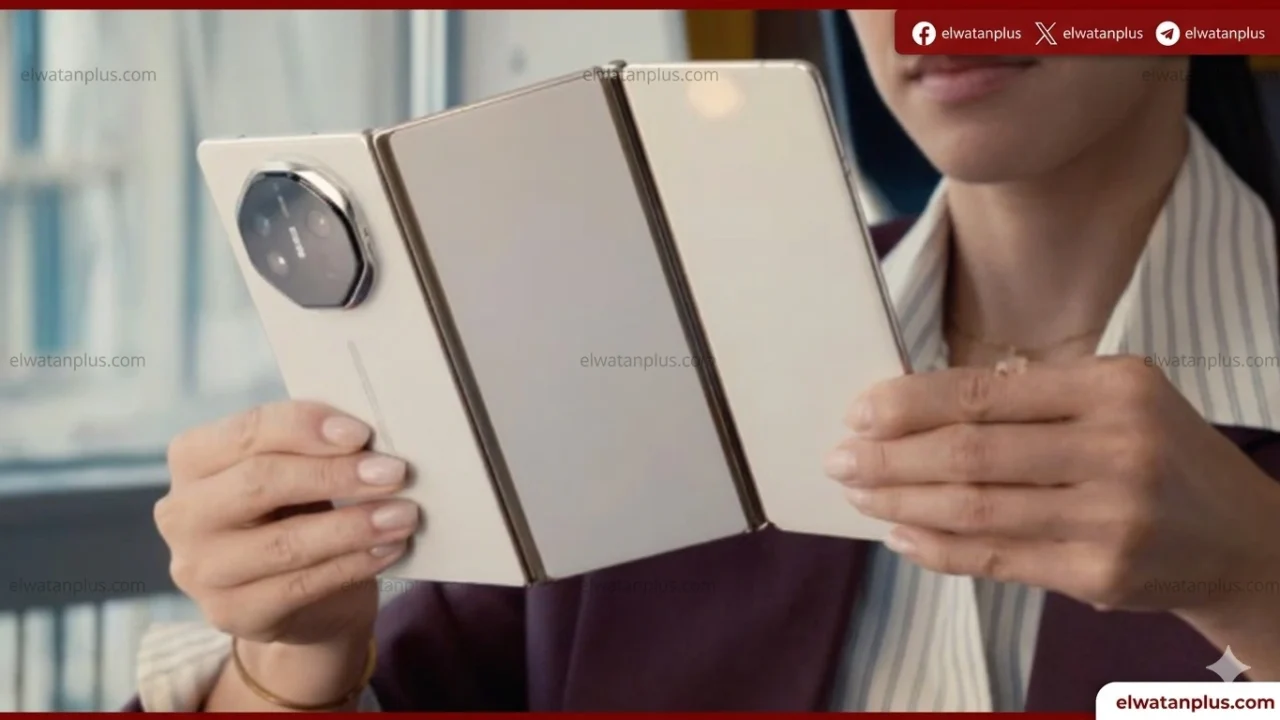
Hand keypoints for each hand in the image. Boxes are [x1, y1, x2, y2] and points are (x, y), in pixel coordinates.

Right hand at [157, 400, 419, 647]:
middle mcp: (182, 513)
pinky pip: (300, 586)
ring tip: (404, 514)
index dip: (304, 427)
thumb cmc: (299, 513)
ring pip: (283, 542)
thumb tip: (370, 442)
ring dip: (354, 526)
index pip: (247, 432)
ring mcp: (199, 569)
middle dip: (335, 475)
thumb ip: (315, 449)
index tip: (361, 433)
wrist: (301, 599)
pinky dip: (352, 564)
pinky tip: (389, 549)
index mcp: (194, 458)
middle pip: (260, 482)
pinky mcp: (230, 613)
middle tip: (395, 472)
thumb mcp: (298, 471)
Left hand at [824, 356, 1279, 616]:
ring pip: (974, 510)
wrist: (1241, 538)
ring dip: (901, 501)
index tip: (859, 411)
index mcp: (1113, 388)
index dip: (910, 404)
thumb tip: (916, 408)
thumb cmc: (1160, 454)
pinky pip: (995, 559)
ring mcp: (1110, 518)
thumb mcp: (1117, 398)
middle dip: (890, 456)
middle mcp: (1116, 450)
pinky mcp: (1100, 575)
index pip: (984, 393)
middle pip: (970, 453)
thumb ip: (1033, 398)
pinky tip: (901, 533)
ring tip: (859, 494)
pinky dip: (937, 548)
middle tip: (840, 457)